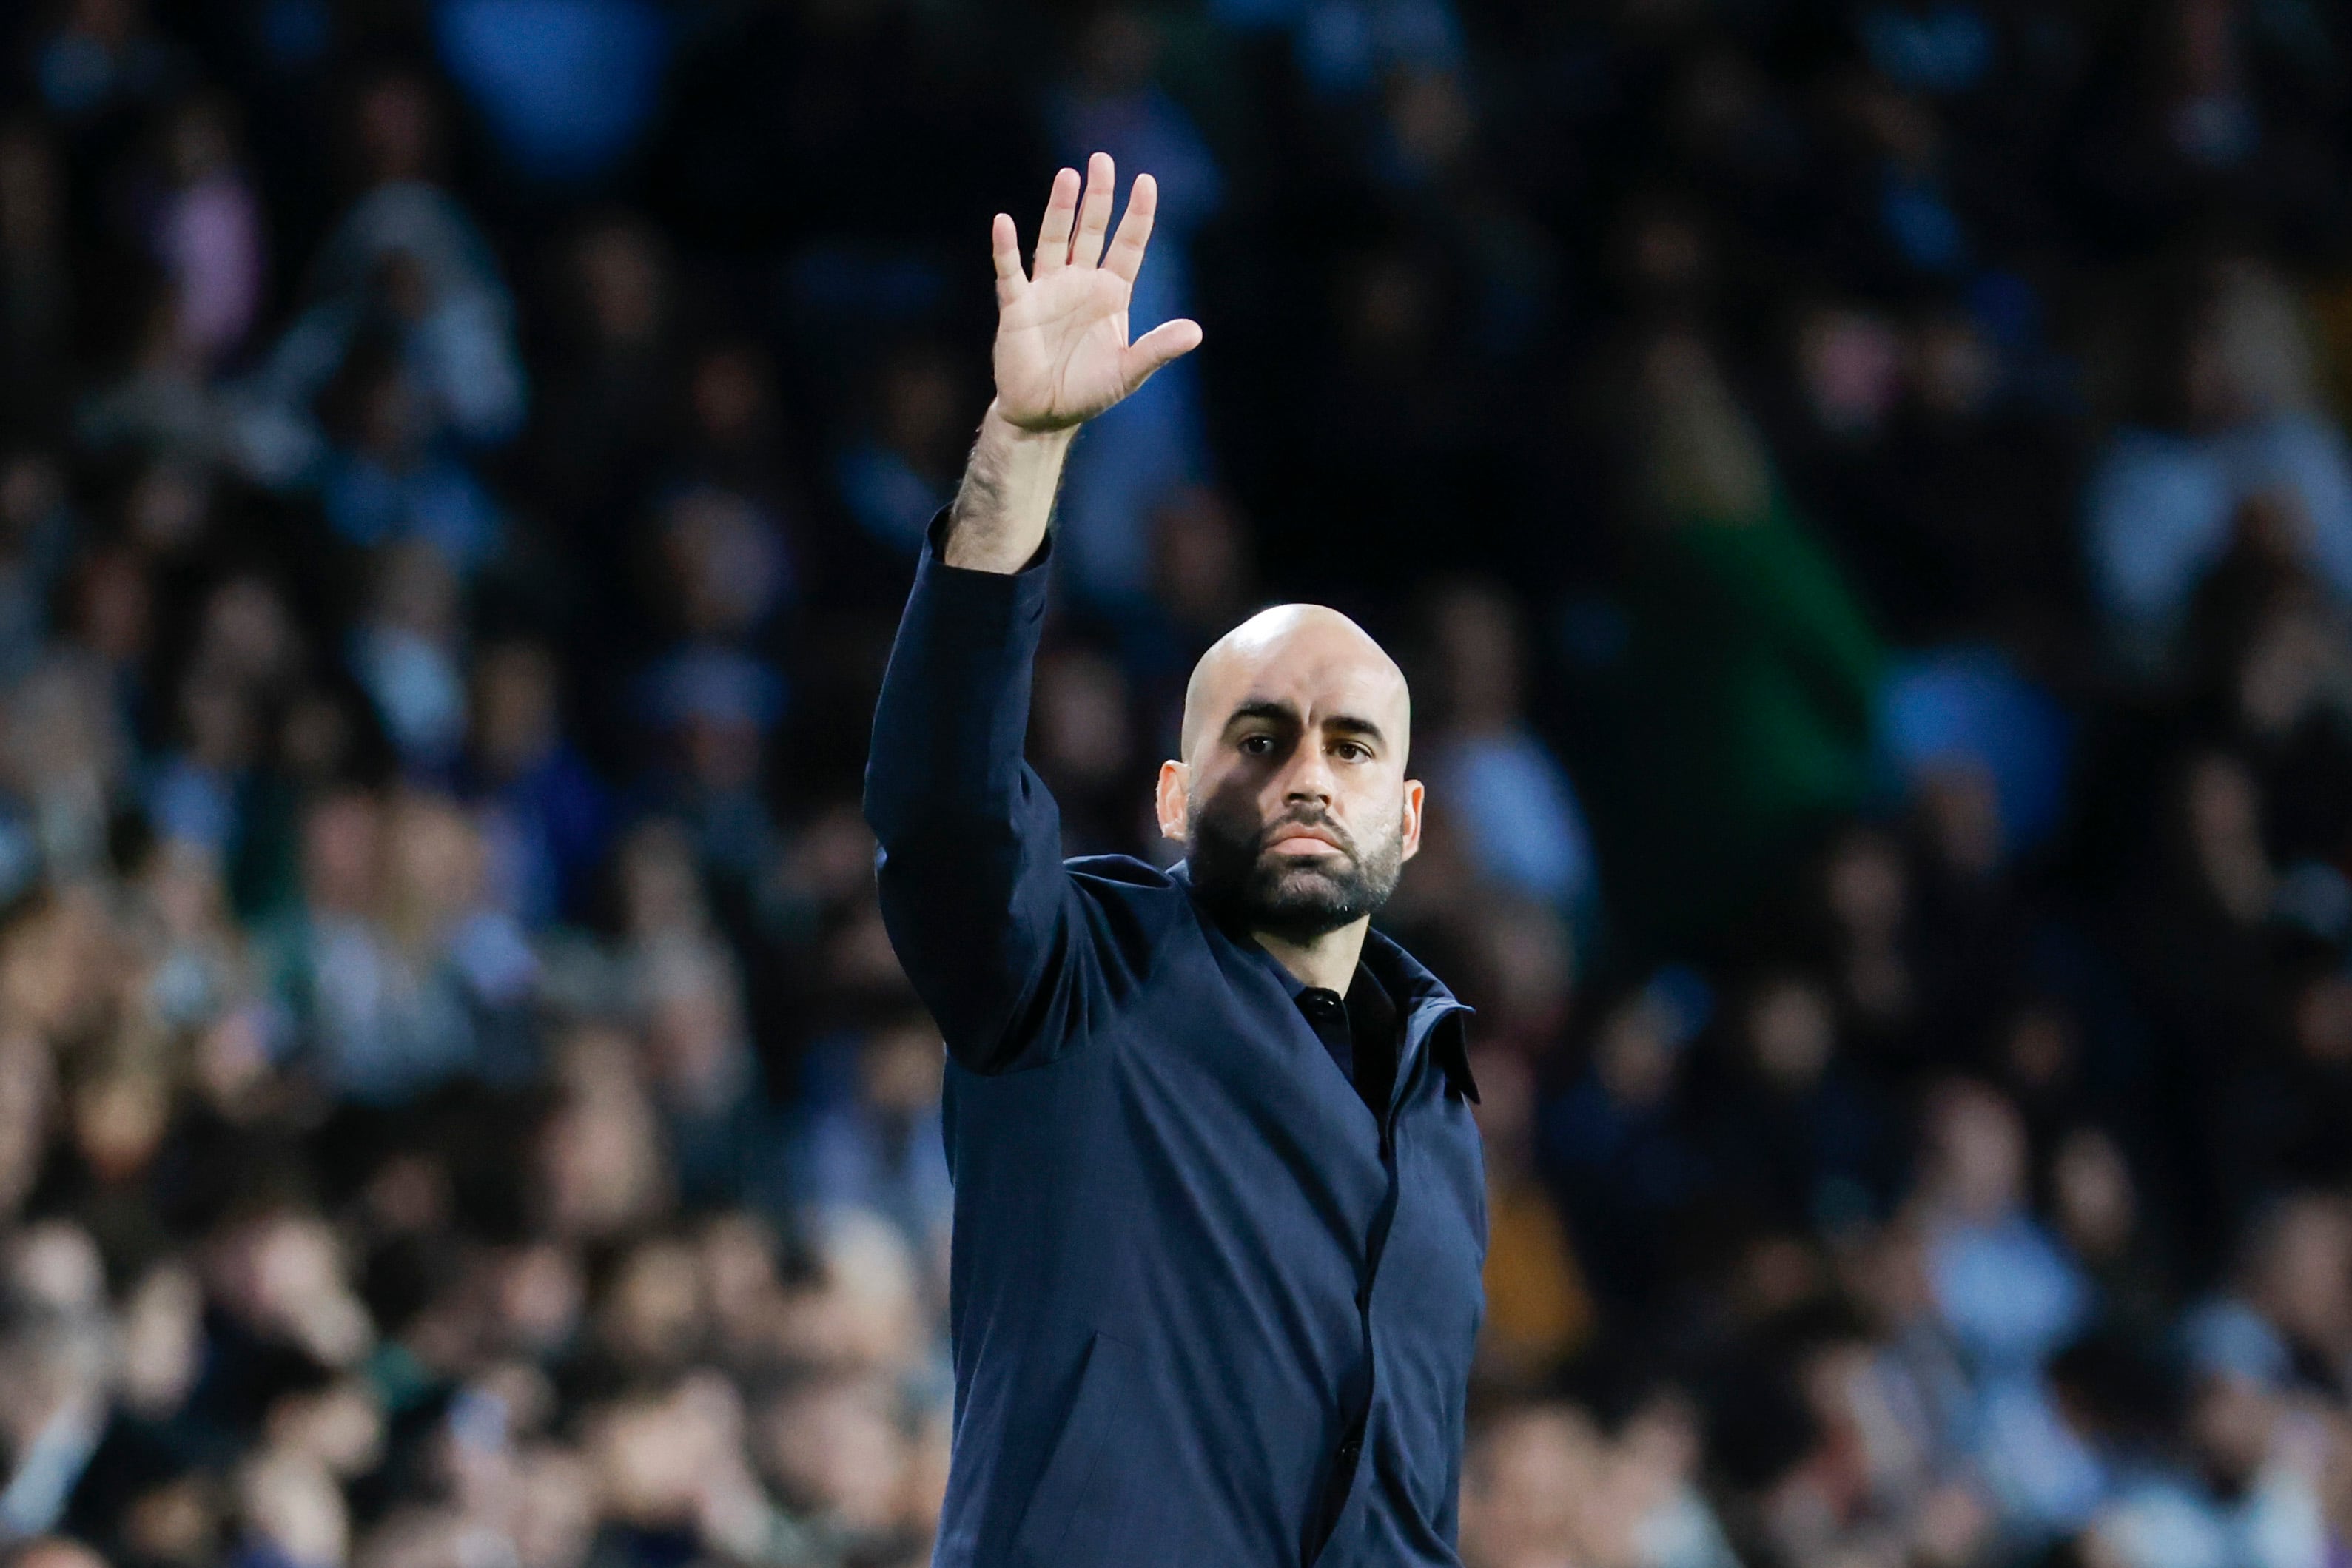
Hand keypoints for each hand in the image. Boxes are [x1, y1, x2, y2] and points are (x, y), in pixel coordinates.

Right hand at [988, 152, 1201, 432]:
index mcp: (1111, 293)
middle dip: (1098, 197)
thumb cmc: (1087, 392)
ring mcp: (1048, 291)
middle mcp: (1080, 283)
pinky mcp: (1018, 306)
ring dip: (1060, 209)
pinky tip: (1003, 222)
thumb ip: (1158, 349)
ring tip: (1068, 176)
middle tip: (1102, 160)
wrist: (1043, 416)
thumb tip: (1195, 332)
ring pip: (1055, 239)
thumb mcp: (1129, 371)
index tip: (1146, 181)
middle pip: (1091, 230)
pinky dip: (1006, 248)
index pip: (1128, 245)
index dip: (1137, 215)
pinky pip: (1011, 271)